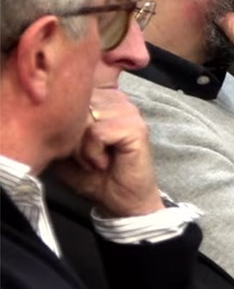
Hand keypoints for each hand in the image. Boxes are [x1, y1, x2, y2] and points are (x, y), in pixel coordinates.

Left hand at [54, 87, 164, 217]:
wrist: (119, 199)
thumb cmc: (92, 174)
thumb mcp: (63, 145)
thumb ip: (57, 123)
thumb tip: (41, 108)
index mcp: (101, 99)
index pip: (73, 90)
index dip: (66, 117)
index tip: (75, 141)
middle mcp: (117, 99)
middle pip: (76, 105)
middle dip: (72, 135)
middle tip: (86, 155)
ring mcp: (129, 112)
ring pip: (85, 119)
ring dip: (82, 146)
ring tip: (95, 158)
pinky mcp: (136, 128)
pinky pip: (97, 133)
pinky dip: (93, 153)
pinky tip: (103, 162)